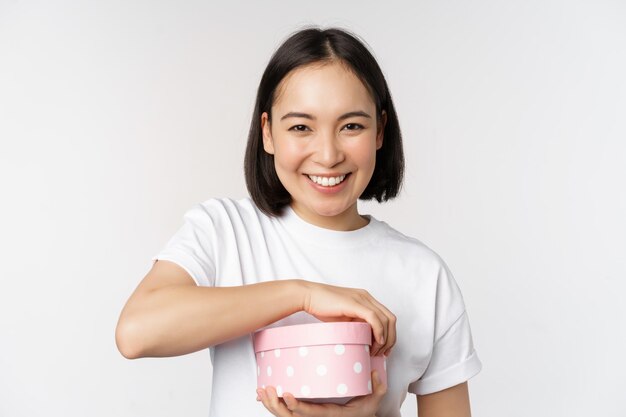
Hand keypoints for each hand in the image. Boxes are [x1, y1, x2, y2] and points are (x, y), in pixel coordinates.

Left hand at [256, 370, 386, 416]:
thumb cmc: (365, 409)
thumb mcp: (375, 400)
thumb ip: (376, 387)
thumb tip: (374, 372)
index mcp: (332, 415)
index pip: (310, 413)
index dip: (297, 406)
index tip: (287, 395)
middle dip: (276, 405)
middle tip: (268, 388)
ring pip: (285, 416)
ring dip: (270, 405)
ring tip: (262, 390)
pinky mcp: (305, 413)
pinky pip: (285, 413)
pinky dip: (272, 405)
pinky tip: (264, 395)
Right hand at [300, 281, 395, 356]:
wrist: (309, 296)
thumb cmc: (323, 307)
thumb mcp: (344, 317)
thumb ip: (356, 324)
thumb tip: (365, 341)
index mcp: (366, 299)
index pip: (387, 317)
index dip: (390, 334)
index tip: (385, 349)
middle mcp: (367, 297)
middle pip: (391, 319)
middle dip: (391, 339)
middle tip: (383, 354)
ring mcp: (362, 299)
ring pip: (385, 320)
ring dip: (385, 339)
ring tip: (376, 351)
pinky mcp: (355, 303)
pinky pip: (374, 318)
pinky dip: (379, 331)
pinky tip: (376, 342)